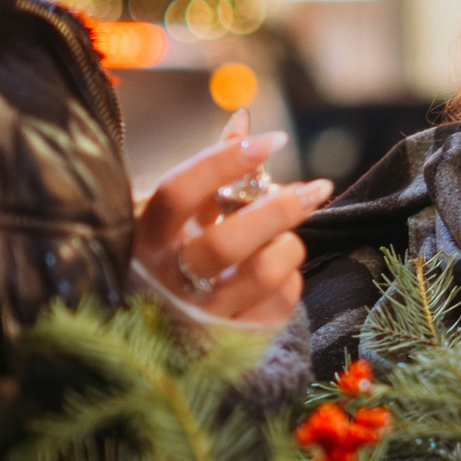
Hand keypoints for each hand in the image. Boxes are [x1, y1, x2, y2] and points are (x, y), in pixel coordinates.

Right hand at [133, 112, 331, 325]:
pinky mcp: (232, 342)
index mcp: (146, 238)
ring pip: (263, 273)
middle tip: (314, 189)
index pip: (180, 193)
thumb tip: (243, 118)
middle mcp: (168, 280)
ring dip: (288, 244)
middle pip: (229, 242)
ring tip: (286, 237)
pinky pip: (280, 303)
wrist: (146, 336)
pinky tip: (279, 271)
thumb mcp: (171, 217)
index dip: (223, 162)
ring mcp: (201, 316)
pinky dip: (290, 277)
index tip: (272, 140)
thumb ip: (208, 172)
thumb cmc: (166, 259)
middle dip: (280, 209)